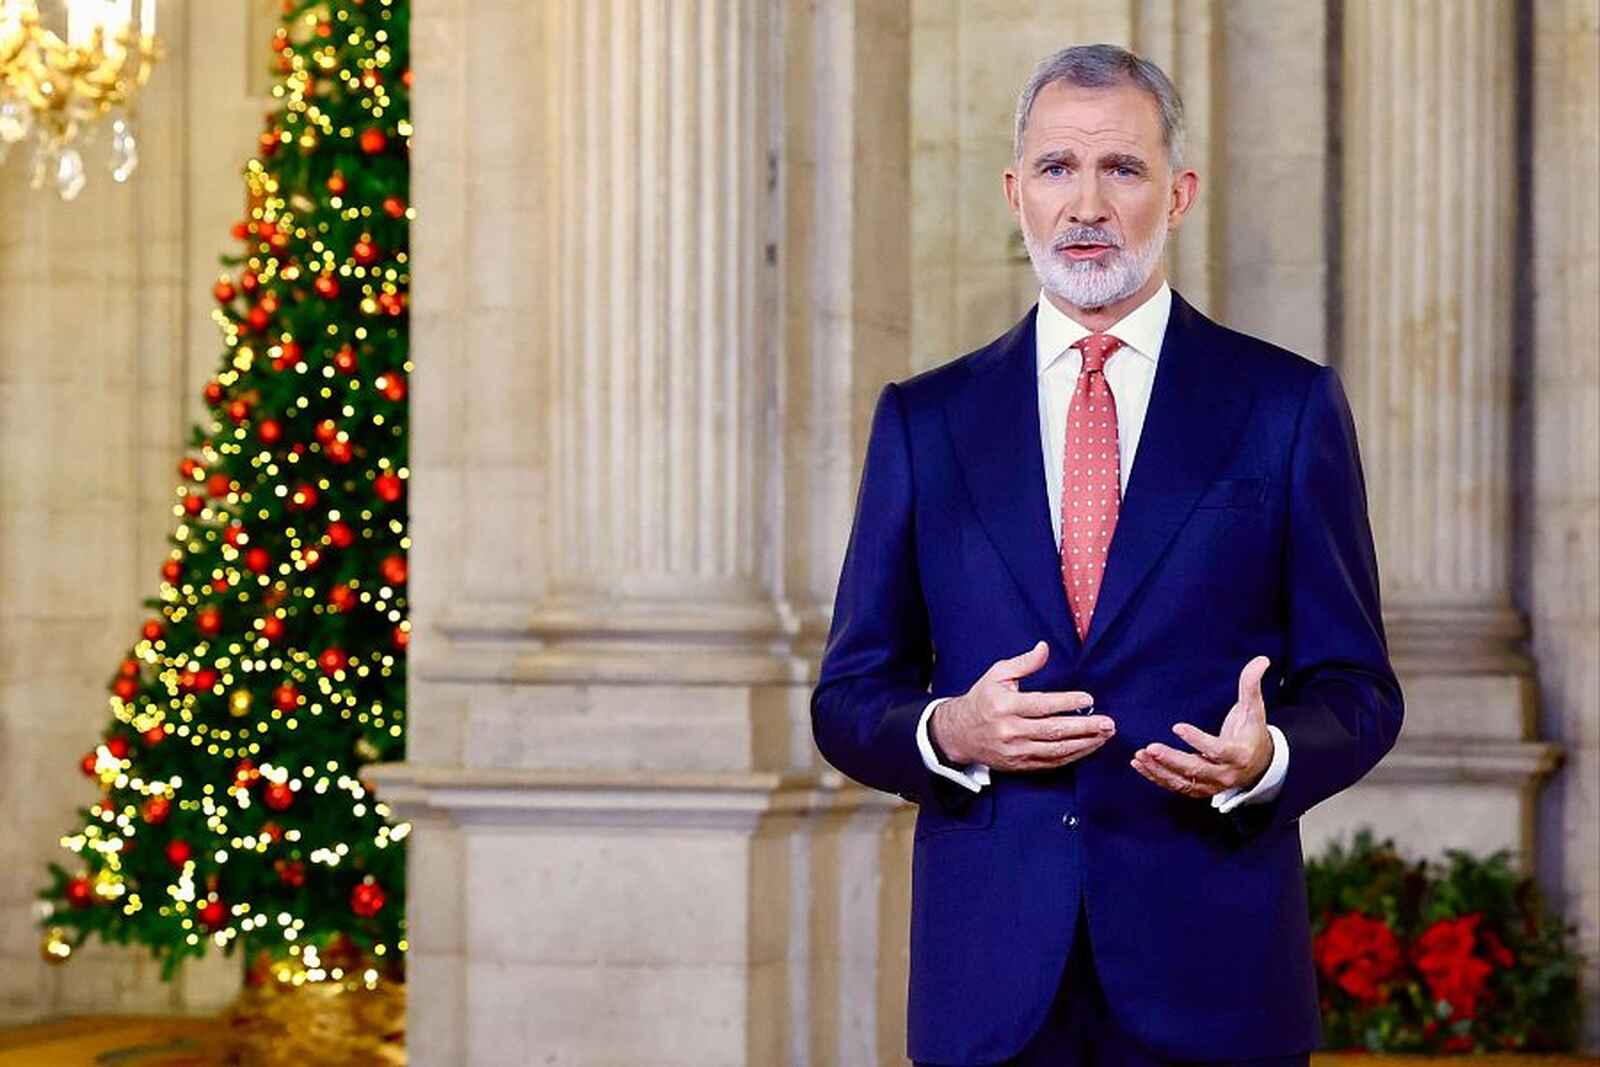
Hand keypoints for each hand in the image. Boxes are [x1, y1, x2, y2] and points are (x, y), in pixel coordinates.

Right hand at [930, 640, 1113, 771]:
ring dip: (1084, 744)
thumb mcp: (997, 674)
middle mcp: (1011, 730)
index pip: (1042, 705)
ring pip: (1056, 750)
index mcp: (1005, 705)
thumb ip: (1024, 663)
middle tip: (1108, 723)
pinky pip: (1050, 763)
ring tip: (1104, 736)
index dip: (1067, 702)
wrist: (959, 733)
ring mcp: (1016, 750)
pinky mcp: (1019, 764)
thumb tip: (1044, 648)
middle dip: (1085, 727)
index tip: (1089, 699)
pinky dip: (1072, 756)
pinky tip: (1088, 747)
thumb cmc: (982, 699)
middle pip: (1054, 730)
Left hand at [1131, 655, 1273, 799]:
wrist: (1259, 764)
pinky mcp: (1200, 789)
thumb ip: (1252, 685)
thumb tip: (1261, 660)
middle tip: (1150, 747)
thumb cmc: (1252, 733)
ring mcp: (1211, 785)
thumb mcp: (1254, 709)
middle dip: (1171, 759)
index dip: (1197, 740)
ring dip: (1159, 770)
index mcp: (1238, 754)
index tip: (1176, 727)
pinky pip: (1176, 786)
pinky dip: (1157, 777)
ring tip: (1140, 755)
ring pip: (1182, 782)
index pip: (1217, 750)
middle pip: (1195, 769)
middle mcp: (1225, 774)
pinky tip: (1140, 764)